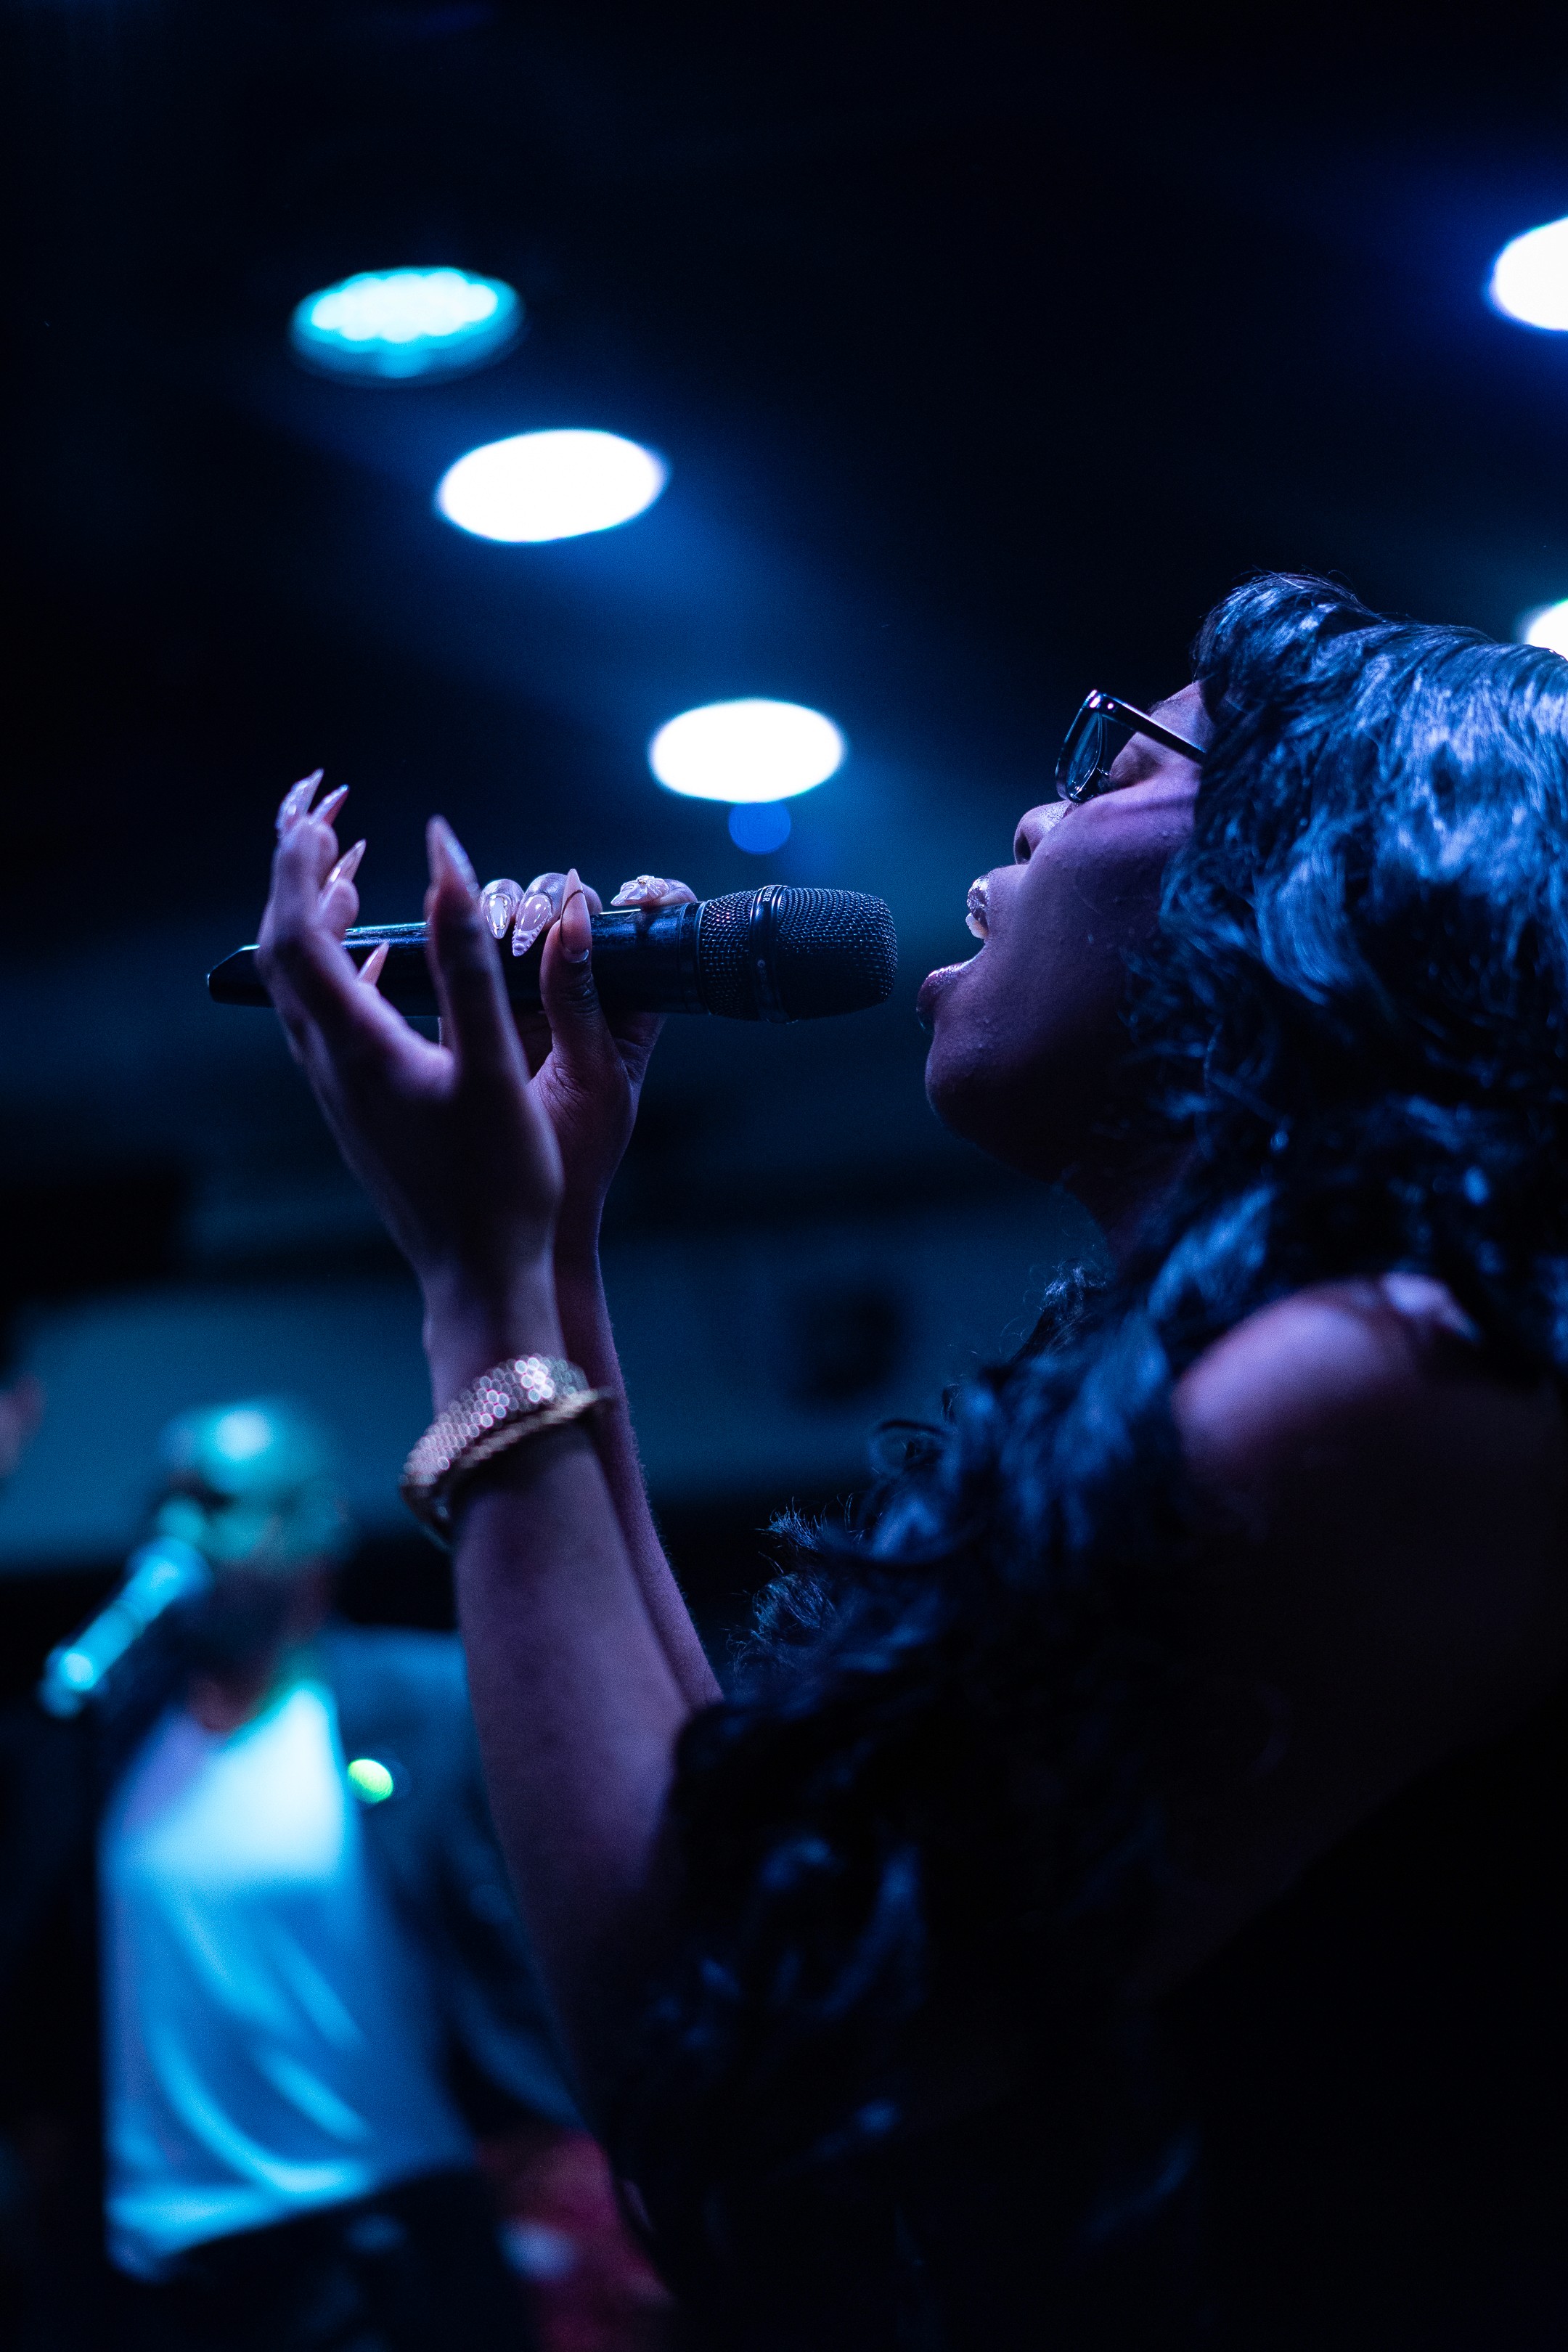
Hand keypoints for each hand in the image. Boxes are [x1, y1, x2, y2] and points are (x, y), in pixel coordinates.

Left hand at [256, 777, 564, 1391]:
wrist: (481, 1280)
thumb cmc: (502, 1186)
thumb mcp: (497, 1067)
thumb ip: (467, 960)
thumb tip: (442, 858)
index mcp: (355, 1047)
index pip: (296, 928)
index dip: (301, 855)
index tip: (328, 801)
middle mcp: (329, 1065)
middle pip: (283, 945)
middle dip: (297, 867)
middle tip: (326, 806)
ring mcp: (338, 1090)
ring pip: (299, 982)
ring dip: (314, 913)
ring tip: (349, 862)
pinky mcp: (357, 1108)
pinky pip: (326, 1016)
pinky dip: (340, 964)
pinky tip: (378, 960)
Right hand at [478, 869, 695, 1258]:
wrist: (518, 1211)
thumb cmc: (574, 1156)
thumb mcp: (589, 1075)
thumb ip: (579, 1001)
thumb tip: (573, 919)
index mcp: (631, 1009)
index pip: (651, 932)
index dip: (649, 900)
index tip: (633, 899)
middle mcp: (582, 994)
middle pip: (574, 911)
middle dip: (557, 901)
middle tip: (536, 929)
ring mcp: (529, 998)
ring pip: (521, 922)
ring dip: (511, 912)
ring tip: (503, 936)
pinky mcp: (479, 1008)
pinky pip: (474, 952)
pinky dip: (466, 933)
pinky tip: (463, 934)